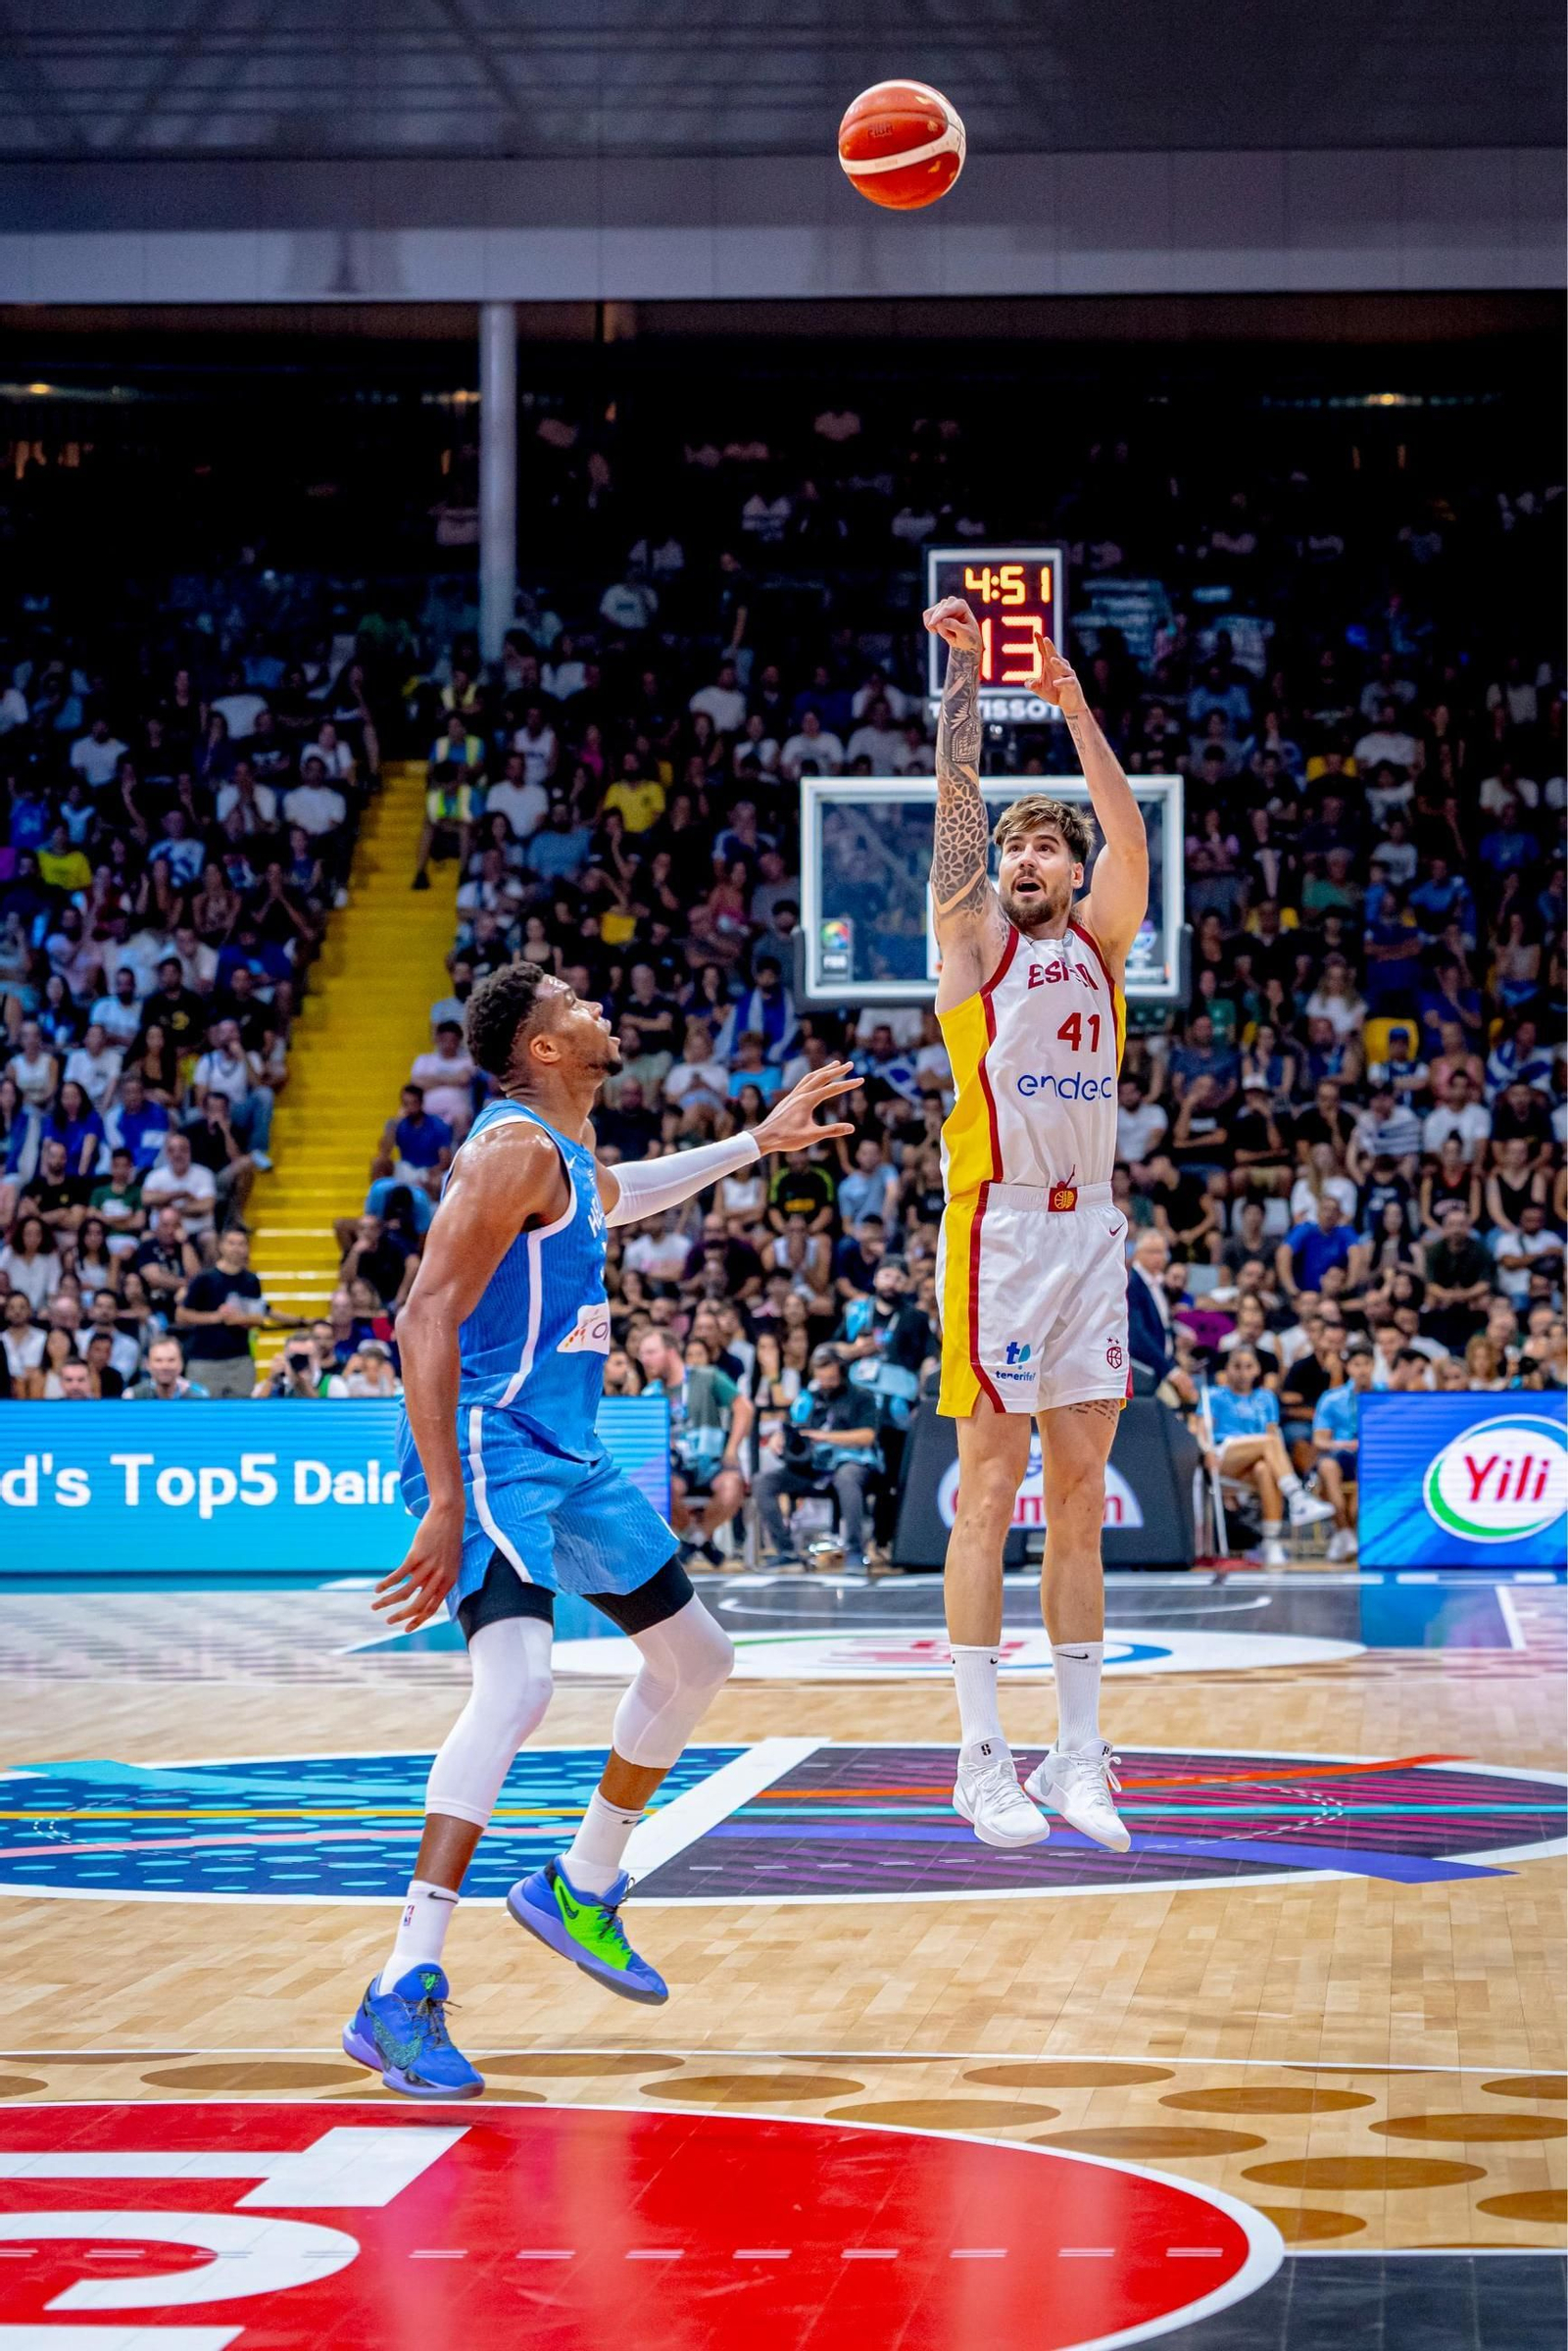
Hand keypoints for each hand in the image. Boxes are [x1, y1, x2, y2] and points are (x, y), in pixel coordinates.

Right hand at [372, 1505, 463, 1630]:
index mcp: (448, 1582)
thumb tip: (425, 1592)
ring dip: (387, 1602)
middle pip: (417, 1605)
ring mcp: (427, 1568)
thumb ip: (439, 1580)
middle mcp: (439, 1578)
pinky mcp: (415, 1556)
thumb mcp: (450, 1563)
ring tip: (375, 1605)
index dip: (418, 1621)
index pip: (432, 1609)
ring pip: (404, 1593)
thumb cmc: (448, 1539)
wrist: (448, 1516)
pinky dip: (386, 1585)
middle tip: (388, 1620)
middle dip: (401, 1616)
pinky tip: (377, 1589)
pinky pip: (397, 1576)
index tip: (405, 1628)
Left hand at [753, 1060, 857, 1154]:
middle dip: (837, 1070)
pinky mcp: (789, 1099)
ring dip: (824, 1070)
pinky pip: (803, 1082)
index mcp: (807, 1101)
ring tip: (834, 1064)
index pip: (832, 1089)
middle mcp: (800, 1094)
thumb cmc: (786, 1139)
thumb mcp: (812, 1136)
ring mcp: (793, 1095)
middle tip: (850, 1064)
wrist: (764, 1138)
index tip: (861, 1080)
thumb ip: (832, 1130)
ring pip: (811, 1077)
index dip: (848, 1084)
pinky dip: (813, 1077)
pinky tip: (815, 1079)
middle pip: (822, 1077)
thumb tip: (852, 1128)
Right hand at [921, 595, 981, 652]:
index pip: (947, 610)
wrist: (966, 639)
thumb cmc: (969, 636)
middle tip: (953, 637)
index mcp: (961, 605)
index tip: (931, 625)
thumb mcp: (965, 634)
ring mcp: (943, 604)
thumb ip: (955, 626)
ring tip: (949, 634)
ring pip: (931, 615)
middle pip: (938, 614)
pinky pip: (926, 615)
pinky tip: (936, 631)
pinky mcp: (936, 609)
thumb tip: (942, 620)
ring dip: (938, 629)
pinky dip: (929, 626)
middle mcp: (952, 601)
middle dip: (943, 629)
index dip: (938, 617)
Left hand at [1026, 635, 1086, 717]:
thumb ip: (1033, 685)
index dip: (1041, 643)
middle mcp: (1060, 668)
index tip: (1036, 633)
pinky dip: (1061, 682)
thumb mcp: (1040, 690)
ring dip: (1058, 663)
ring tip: (1051, 659)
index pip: (1045, 652)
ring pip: (1063, 667)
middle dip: (1050, 647)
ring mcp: (1067, 675)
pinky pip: (1068, 681)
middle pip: (1055, 655)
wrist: (1069, 705)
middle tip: (1046, 639)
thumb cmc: (1055, 693)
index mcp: (1051, 666)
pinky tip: (1054, 683)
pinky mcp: (1073, 684)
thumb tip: (1027, 682)